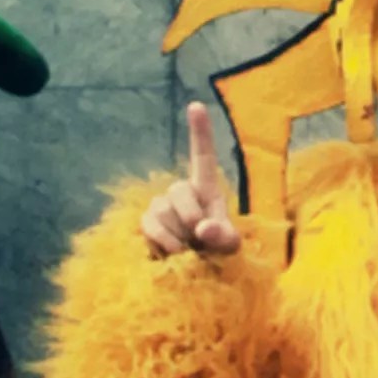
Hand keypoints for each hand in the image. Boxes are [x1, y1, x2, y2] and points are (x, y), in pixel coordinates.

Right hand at [141, 103, 242, 257]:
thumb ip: (224, 236)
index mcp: (206, 188)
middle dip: (191, 217)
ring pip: (163, 212)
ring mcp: (161, 205)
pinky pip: (150, 226)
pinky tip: (173, 252)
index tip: (196, 105)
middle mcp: (181, 191)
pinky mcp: (147, 222)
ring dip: (179, 236)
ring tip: (190, 249)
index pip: (203, 156)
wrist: (195, 271)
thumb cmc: (217, 252)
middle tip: (200, 238)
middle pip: (179, 192)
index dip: (200, 131)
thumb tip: (203, 228)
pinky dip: (163, 242)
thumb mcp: (230, 246)